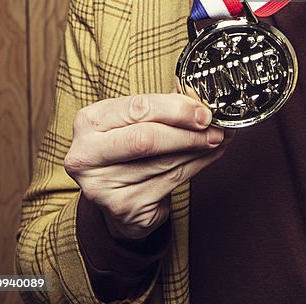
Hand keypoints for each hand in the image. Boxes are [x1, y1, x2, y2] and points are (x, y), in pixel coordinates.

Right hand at [64, 93, 229, 240]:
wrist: (111, 192)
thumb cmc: (124, 145)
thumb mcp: (131, 119)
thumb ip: (161, 106)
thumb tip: (199, 98)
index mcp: (89, 121)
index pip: (138, 108)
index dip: (176, 109)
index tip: (203, 111)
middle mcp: (88, 155)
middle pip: (147, 139)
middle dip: (188, 133)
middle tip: (215, 128)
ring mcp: (103, 186)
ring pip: (163, 163)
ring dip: (197, 149)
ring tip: (217, 139)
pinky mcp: (123, 207)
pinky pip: (169, 183)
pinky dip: (194, 166)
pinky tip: (206, 156)